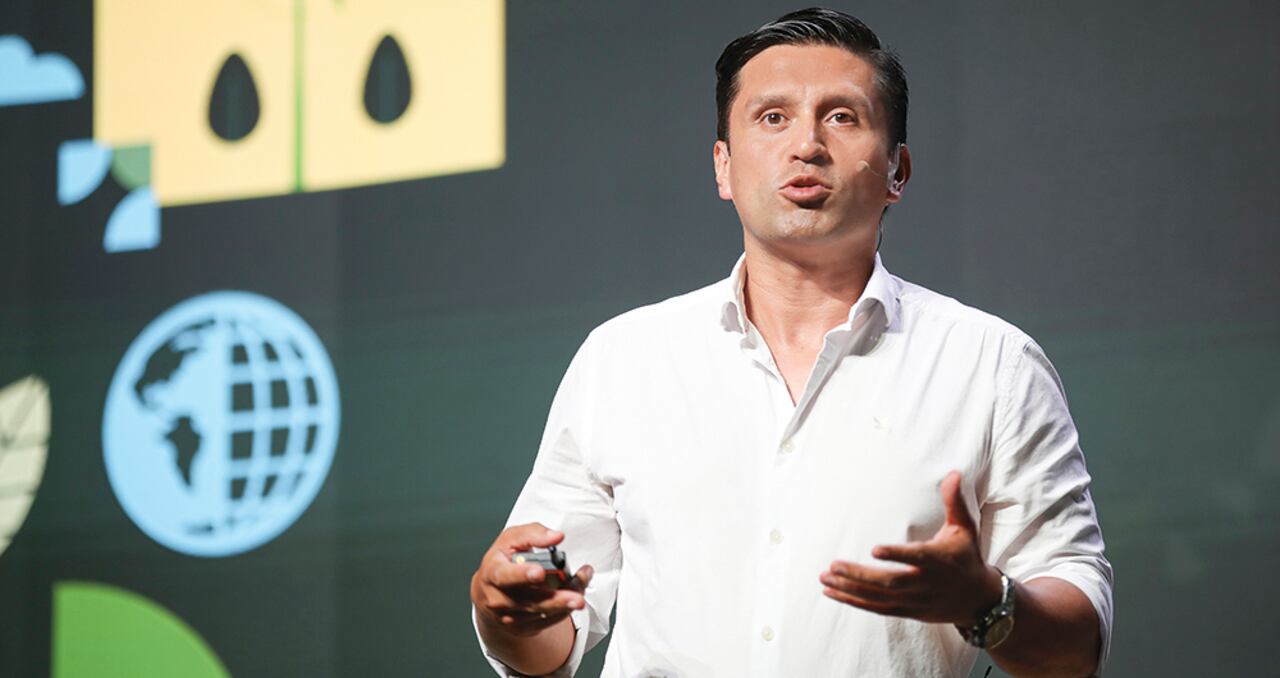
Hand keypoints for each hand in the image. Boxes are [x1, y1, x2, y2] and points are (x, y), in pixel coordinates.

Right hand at [471, 523, 593, 636]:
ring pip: (544, 611)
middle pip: (530, 601)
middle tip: (577, 598)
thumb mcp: (512, 540)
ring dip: (567, 602)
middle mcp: (498, 599)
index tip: (540, 572)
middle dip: (556, 600)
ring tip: (582, 591)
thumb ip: (534, 534)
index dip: (522, 575)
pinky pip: (549, 621)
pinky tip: (576, 594)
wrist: (490, 592)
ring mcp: (510, 617)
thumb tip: (556, 536)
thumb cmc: (503, 561)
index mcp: (493, 573)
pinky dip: (566, 608)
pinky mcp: (523, 628)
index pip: (505, 575)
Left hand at [819, 471, 1001, 625]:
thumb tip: (953, 472)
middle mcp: (924, 584)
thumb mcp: (964, 529)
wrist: (978, 600)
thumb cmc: (966, 557)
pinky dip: (853, 602)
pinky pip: (876, 608)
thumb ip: (953, 502)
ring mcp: (914, 600)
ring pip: (878, 598)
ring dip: (850, 589)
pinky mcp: (906, 611)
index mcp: (938, 561)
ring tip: (824, 577)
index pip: (916, 558)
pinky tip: (831, 592)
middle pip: (889, 582)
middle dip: (860, 576)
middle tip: (833, 565)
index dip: (897, 555)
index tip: (874, 549)